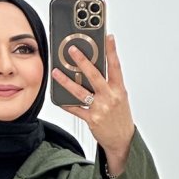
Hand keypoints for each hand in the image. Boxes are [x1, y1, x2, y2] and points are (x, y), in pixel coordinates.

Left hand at [51, 33, 134, 174]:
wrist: (122, 140)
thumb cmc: (120, 117)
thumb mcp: (120, 97)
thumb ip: (110, 84)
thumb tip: (94, 70)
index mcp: (119, 90)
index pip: (115, 67)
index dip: (112, 51)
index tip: (109, 37)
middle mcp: (110, 97)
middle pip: (94, 76)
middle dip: (83, 61)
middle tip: (73, 50)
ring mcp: (100, 109)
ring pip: (80, 92)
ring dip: (66, 81)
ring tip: (56, 73)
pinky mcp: (92, 119)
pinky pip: (76, 109)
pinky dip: (66, 103)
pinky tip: (59, 97)